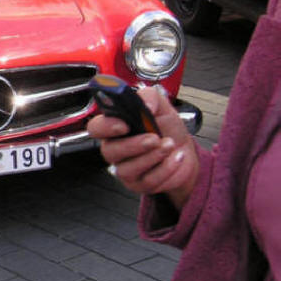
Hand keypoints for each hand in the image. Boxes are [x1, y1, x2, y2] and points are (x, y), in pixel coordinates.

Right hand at [88, 86, 198, 208]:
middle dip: (133, 144)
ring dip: (153, 156)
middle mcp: (115, 148)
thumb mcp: (162, 106)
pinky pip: (147, 180)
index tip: (124, 124)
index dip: (106, 127)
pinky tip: (175, 158)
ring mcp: (124, 168)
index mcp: (114, 127)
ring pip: (128, 168)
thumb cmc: (167, 129)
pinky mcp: (138, 184)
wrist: (185, 151)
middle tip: (154, 137)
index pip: (96, 128)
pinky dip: (166, 168)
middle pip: (109, 151)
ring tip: (169, 145)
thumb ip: (150, 97)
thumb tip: (145, 105)